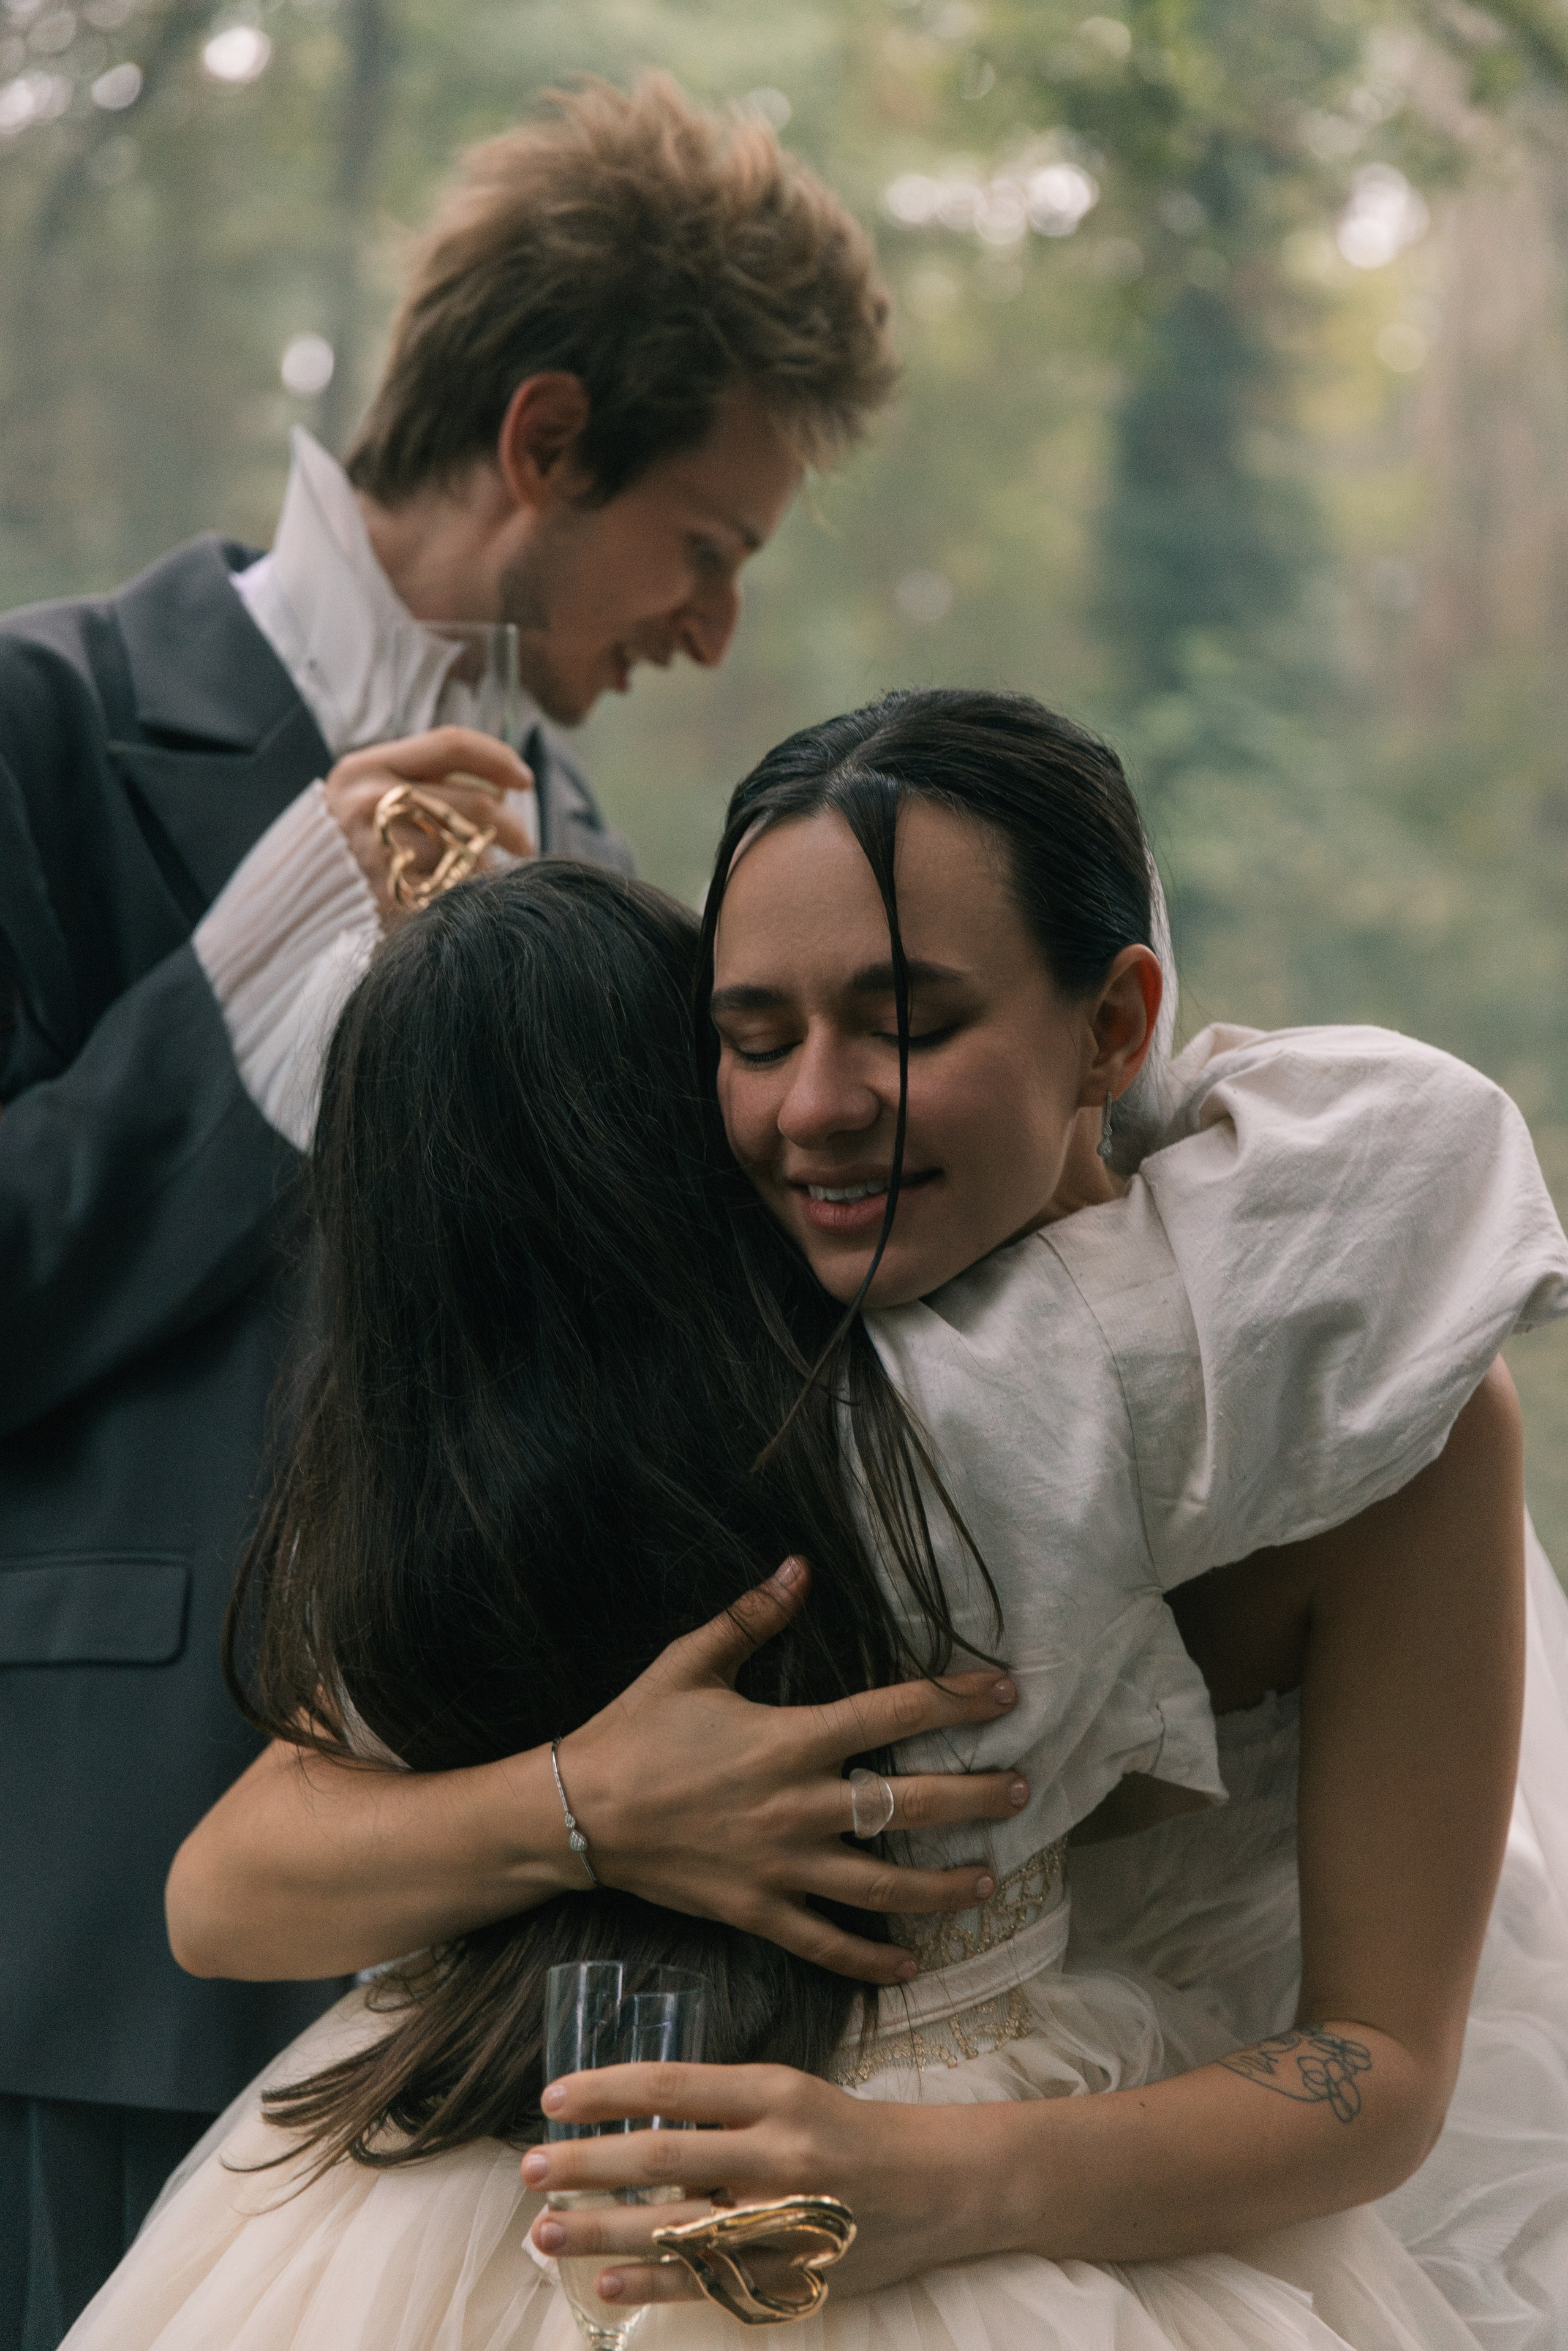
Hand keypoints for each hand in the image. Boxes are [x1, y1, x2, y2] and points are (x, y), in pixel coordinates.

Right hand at [323, 725, 534, 922]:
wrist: (293, 902)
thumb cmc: (343, 843)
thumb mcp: (364, 793)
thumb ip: (420, 778)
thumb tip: (500, 784)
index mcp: (364, 769)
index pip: (450, 745)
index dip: (497, 757)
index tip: (524, 779)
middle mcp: (371, 805)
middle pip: (477, 803)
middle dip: (511, 825)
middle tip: (523, 841)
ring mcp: (381, 853)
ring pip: (474, 852)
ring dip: (492, 864)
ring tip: (488, 872)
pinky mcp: (392, 899)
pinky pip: (459, 892)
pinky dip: (474, 894)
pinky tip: (469, 897)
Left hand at [524, 2060, 1003, 2305]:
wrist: (943, 2184)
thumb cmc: (852, 2131)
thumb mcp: (792, 2094)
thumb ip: (722, 2107)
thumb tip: (629, 2124)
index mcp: (778, 2092)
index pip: (675, 2086)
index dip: (608, 2091)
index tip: (552, 2096)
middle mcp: (780, 2152)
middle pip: (665, 2159)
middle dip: (588, 2164)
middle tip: (529, 2166)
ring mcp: (786, 2219)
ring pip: (677, 2228)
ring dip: (602, 2231)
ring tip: (545, 2231)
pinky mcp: (793, 2273)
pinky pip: (709, 2283)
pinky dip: (653, 2284)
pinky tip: (607, 2283)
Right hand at [557, 1557, 1026, 1983]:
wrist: (578, 1814)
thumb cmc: (636, 1730)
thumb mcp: (690, 1661)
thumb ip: (751, 1616)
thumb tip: (801, 1566)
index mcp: (789, 1739)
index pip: (894, 1713)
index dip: (956, 1700)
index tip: (1005, 1693)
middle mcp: (798, 1806)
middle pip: (909, 1803)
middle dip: (975, 1796)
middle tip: (1024, 1790)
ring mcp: (781, 1867)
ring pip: (883, 1883)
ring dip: (943, 1884)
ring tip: (991, 1879)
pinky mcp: (757, 1911)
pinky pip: (826, 1945)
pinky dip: (871, 1959)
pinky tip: (911, 1963)